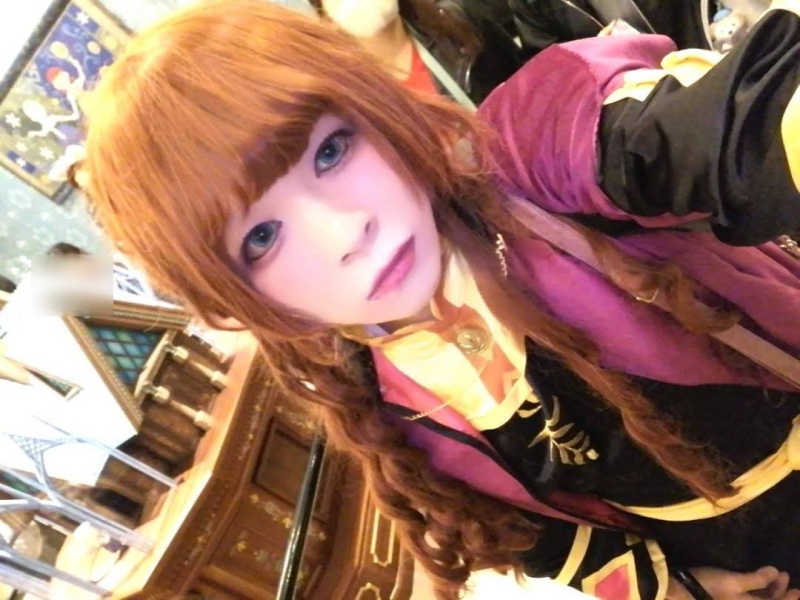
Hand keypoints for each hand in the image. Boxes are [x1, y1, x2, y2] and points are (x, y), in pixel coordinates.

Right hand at [668, 566, 799, 599]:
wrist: (682, 593)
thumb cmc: (710, 588)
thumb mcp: (734, 581)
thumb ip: (757, 579)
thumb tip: (776, 572)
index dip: (790, 599)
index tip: (798, 589)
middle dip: (780, 593)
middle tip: (786, 577)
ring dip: (770, 591)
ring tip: (775, 577)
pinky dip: (758, 592)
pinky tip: (757, 583)